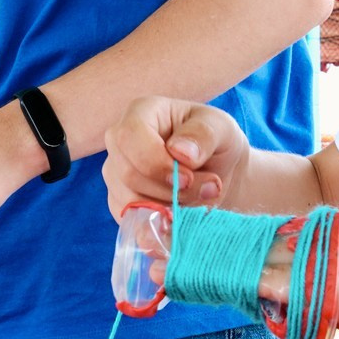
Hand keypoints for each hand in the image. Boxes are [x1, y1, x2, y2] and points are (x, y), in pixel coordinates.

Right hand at [103, 97, 249, 221]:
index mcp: (142, 112)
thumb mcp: (221, 128)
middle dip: (170, 191)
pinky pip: (131, 221)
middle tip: (207, 191)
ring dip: (168, 210)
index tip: (189, 179)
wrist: (218, 171)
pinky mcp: (120, 201)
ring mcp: (117, 173)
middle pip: (128, 173)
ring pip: (129, 201)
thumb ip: (204, 135)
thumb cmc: (216, 141)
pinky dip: (159, 225)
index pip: (129, 136)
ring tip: (200, 202)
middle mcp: (120, 142)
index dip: (156, 163)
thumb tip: (181, 152)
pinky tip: (183, 219)